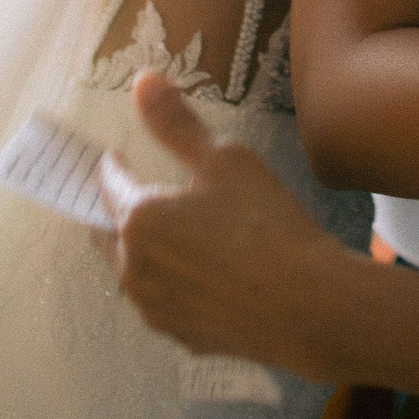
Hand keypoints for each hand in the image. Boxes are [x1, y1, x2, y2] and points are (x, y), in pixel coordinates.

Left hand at [96, 72, 353, 379]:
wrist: (311, 308)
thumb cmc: (267, 226)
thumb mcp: (225, 160)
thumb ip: (176, 123)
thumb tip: (142, 80)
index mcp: (137, 220)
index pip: (109, 184)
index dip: (112, 166)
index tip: (114, 156)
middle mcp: (134, 270)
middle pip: (108, 233)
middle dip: (112, 211)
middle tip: (124, 193)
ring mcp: (156, 310)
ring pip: (133, 272)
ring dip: (139, 251)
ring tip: (162, 233)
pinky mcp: (181, 338)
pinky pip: (162, 301)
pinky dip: (169, 282)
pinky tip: (197, 274)